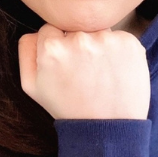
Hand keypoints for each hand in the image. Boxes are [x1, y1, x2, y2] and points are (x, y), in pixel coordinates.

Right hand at [18, 24, 150, 119]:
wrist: (108, 128)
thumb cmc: (68, 107)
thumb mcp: (33, 87)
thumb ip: (27, 52)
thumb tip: (36, 30)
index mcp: (52, 48)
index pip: (50, 29)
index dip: (55, 46)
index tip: (63, 62)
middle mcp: (80, 39)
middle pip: (75, 28)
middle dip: (77, 45)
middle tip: (82, 71)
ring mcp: (107, 39)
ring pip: (98, 31)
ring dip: (98, 46)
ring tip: (99, 73)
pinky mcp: (130, 42)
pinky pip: (119, 37)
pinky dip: (117, 50)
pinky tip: (114, 71)